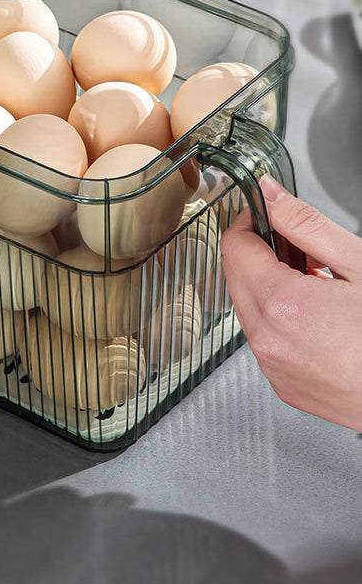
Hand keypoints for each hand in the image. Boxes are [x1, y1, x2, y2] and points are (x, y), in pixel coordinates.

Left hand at [221, 175, 361, 429]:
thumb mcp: (359, 264)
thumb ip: (307, 224)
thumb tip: (271, 195)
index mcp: (282, 305)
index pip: (234, 246)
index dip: (250, 222)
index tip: (268, 214)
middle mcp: (270, 342)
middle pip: (237, 278)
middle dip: (262, 255)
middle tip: (304, 251)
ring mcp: (276, 370)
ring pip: (250, 311)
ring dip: (272, 290)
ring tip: (320, 287)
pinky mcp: (287, 388)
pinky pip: (268, 342)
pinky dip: (283, 324)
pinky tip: (320, 319)